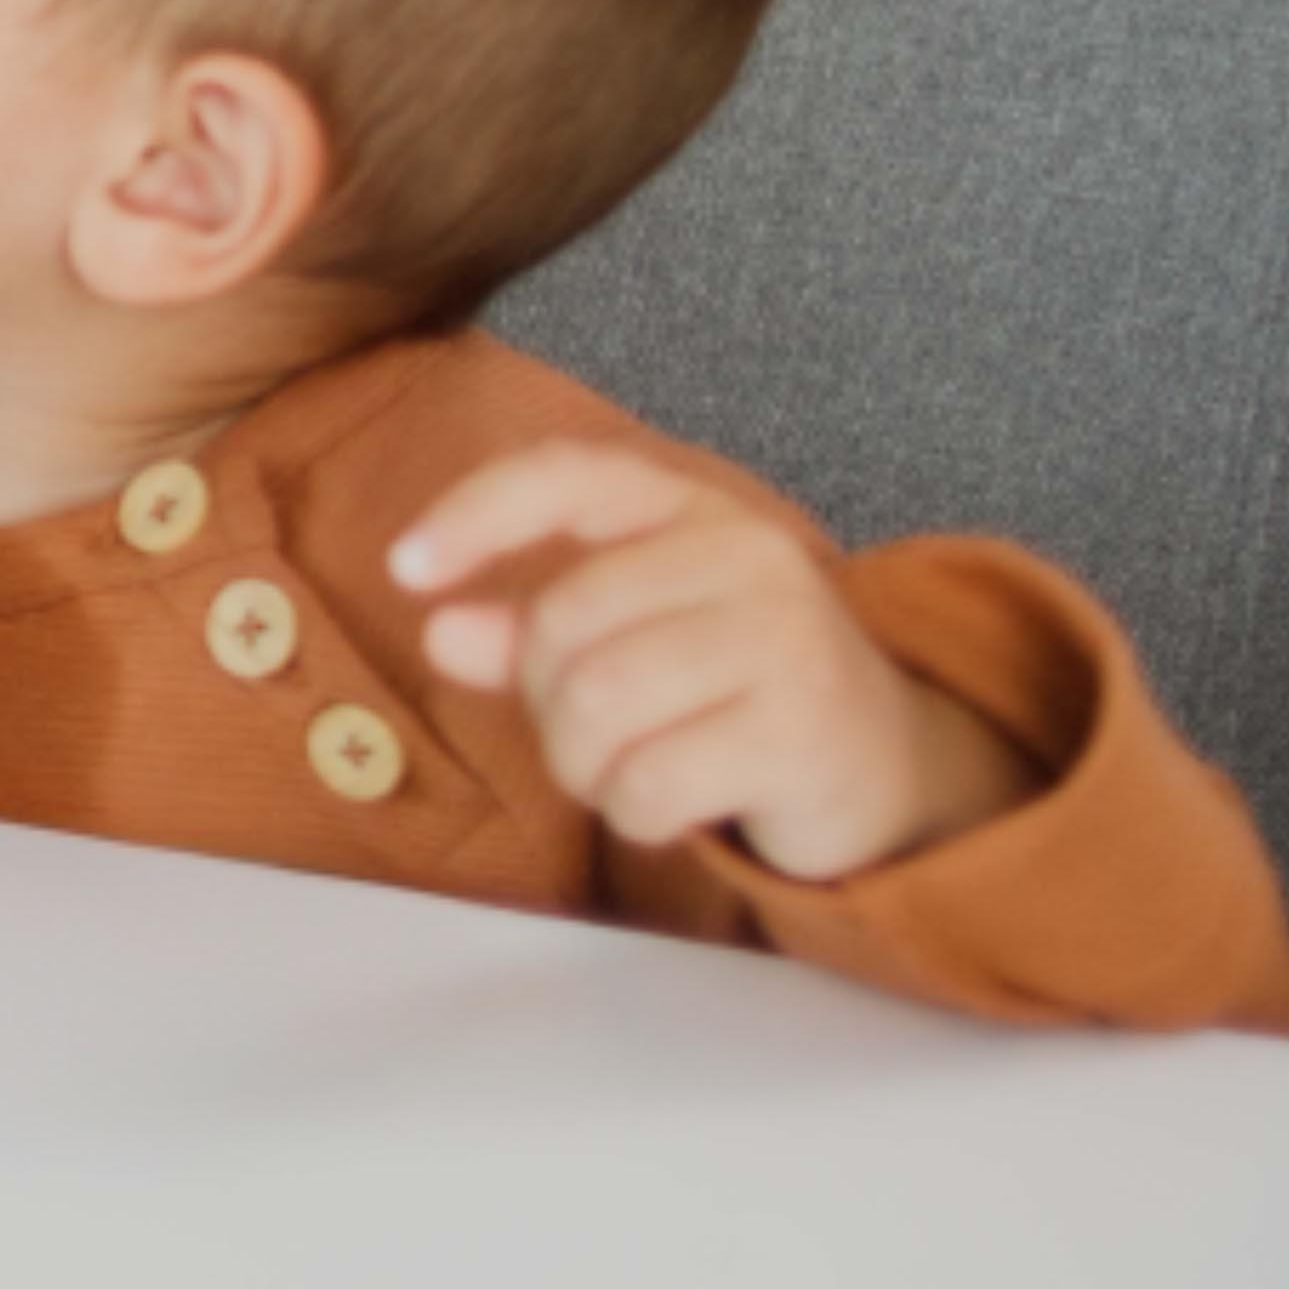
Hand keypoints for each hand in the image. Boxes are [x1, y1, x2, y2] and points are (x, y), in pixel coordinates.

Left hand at [394, 442, 1026, 884]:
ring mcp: (785, 641)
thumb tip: (441, 630)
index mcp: (696, 508)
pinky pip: (647, 784)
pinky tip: (677, 804)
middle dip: (546, 703)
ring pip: (594, 708)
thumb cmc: (728, 689)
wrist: (883, 763)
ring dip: (584, 766)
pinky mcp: (802, 733)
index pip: (567, 476)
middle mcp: (748, 555)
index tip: (405, 571)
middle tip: (596, 732)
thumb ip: (529, 631)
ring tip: (630, 768)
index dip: (475, 514)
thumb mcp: (630, 640)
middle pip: (559, 629)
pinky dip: (635, 812)